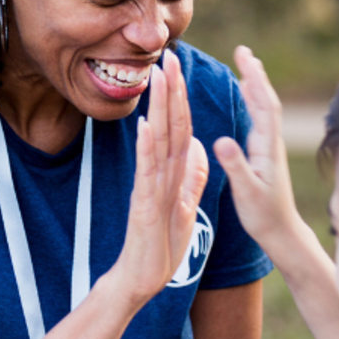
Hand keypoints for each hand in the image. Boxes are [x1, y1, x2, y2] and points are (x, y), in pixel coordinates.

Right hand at [110, 49, 210, 304]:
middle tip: (167, 58)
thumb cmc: (159, 247)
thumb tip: (198, 148)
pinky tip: (146, 127)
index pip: (178, 129)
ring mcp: (149, 188)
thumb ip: (191, 178)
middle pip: (166, 126)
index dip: (180, 99)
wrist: (140, 280)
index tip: (180, 70)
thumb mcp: (185, 207)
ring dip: (158, 110)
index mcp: (170, 174)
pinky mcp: (144, 205)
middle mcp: (158, 175)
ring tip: (158, 80)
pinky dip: (147, 150)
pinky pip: (146, 174)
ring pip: (156, 142)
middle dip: (169, 92)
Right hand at [213, 46, 309, 254]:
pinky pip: (259, 119)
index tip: (245, 58)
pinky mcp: (265, 153)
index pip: (264, 105)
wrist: (282, 232)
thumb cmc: (264, 215)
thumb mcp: (246, 192)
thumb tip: (221, 139)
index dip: (256, 80)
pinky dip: (253, 101)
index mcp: (267, 147)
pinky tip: (248, 95)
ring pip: (264, 108)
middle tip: (243, 50)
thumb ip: (235, 166)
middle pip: (266, 100)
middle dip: (255, 74)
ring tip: (245, 63)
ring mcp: (269, 147)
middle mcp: (271, 142)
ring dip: (255, 84)